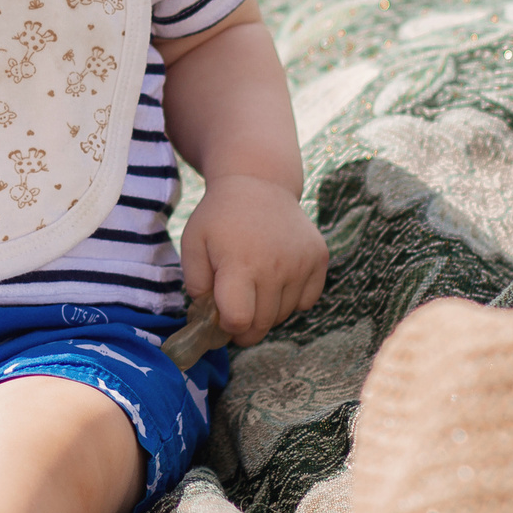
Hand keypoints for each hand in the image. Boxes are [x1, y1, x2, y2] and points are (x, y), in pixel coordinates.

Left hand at [179, 173, 328, 347]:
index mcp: (240, 264)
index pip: (239, 320)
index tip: (221, 316)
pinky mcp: (319, 259)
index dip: (227, 326)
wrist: (259, 184)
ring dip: (267, 312)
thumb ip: (195, 283)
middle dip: (245, 328)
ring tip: (254, 287)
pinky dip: (292, 300)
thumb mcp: (193, 243)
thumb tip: (206, 315)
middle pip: (263, 324)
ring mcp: (301, 263)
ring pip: (284, 315)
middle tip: (236, 312)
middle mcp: (275, 267)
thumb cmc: (220, 217)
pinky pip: (307, 302)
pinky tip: (277, 278)